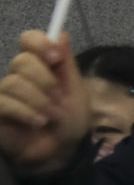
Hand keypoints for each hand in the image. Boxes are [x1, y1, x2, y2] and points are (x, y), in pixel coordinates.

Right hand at [0, 31, 89, 172]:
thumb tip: (61, 33)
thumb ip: (66, 63)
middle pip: (22, 61)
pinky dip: (25, 112)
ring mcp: (4, 92)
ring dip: (38, 101)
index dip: (39, 44)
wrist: (63, 151)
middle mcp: (19, 75)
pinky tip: (38, 122)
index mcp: (41, 66)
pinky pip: (3, 101)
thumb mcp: (76, 90)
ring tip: (51, 116)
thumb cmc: (71, 121)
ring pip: (13, 82)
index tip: (55, 58)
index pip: (29, 39)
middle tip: (57, 98)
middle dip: (45, 81)